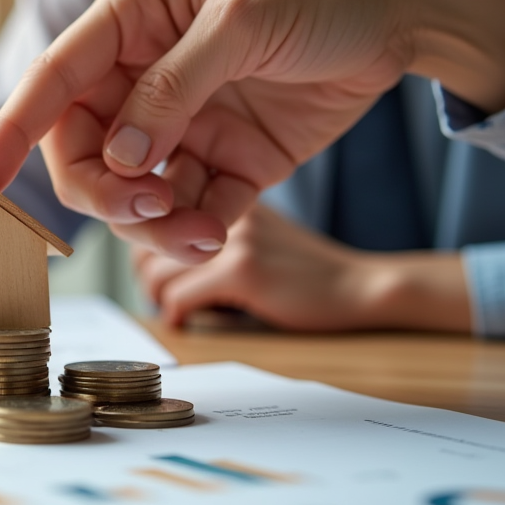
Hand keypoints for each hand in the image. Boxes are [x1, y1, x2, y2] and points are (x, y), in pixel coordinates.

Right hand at [0, 0, 504, 261]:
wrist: (408, 17)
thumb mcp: (242, 22)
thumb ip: (173, 88)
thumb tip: (120, 158)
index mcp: (131, 20)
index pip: (51, 82)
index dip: (5, 136)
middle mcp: (143, 75)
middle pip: (83, 154)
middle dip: (103, 193)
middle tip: (149, 207)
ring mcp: (181, 124)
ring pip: (131, 195)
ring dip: (152, 224)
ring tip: (199, 230)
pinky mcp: (223, 162)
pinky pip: (187, 212)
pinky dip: (194, 233)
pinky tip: (217, 233)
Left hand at [134, 205, 470, 332]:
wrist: (361, 287)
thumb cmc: (305, 269)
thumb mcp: (253, 235)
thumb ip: (209, 233)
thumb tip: (150, 260)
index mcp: (224, 184)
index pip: (154, 209)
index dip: (149, 244)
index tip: (161, 270)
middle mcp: (225, 199)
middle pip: (143, 240)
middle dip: (149, 273)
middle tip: (167, 294)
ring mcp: (233, 234)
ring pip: (154, 272)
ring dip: (163, 299)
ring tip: (184, 308)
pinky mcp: (242, 269)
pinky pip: (178, 299)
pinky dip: (180, 316)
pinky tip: (194, 320)